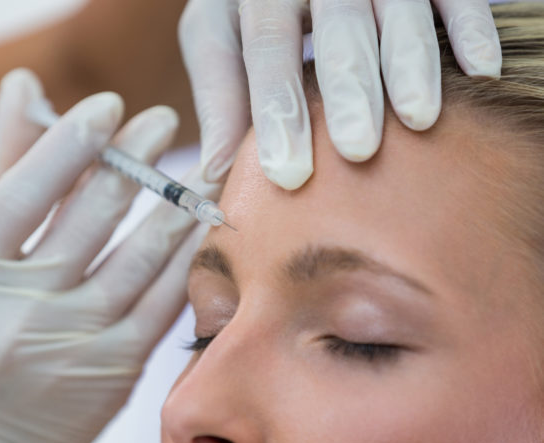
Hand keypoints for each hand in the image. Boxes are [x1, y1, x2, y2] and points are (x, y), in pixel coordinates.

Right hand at [0, 69, 217, 442]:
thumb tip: (26, 87)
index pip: (28, 188)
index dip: (75, 139)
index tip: (112, 105)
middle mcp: (21, 310)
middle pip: (94, 217)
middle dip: (138, 161)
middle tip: (164, 122)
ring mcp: (75, 345)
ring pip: (142, 259)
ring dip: (177, 207)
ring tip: (199, 171)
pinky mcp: (116, 373)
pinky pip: (162, 304)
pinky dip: (184, 261)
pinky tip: (199, 230)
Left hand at [179, 0, 501, 188]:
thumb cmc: (251, 8)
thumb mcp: (219, 35)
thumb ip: (220, 97)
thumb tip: (214, 172)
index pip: (267, 48)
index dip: (279, 109)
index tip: (288, 173)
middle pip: (337, 26)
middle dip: (350, 88)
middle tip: (357, 149)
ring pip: (398, 7)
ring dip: (411, 61)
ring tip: (419, 117)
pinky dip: (468, 28)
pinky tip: (480, 70)